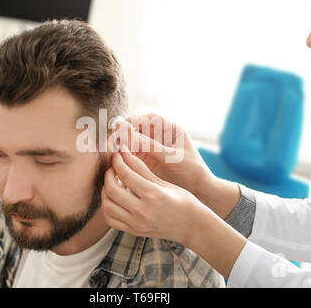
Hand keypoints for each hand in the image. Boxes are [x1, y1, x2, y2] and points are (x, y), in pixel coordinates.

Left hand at [101, 144, 204, 243]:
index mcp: (153, 195)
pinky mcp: (134, 231)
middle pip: (112, 190)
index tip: (118, 154)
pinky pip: (111, 220)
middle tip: (113, 168)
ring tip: (112, 182)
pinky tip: (114, 198)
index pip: (126, 174)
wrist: (192, 226)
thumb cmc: (183, 200)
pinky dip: (108, 208)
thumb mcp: (163, 182)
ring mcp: (137, 224)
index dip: (118, 161)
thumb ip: (141, 168)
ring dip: (105, 191)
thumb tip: (124, 152)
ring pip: (107, 206)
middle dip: (108, 175)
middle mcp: (143, 211)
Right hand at [106, 113, 240, 219]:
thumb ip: (149, 146)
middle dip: (124, 134)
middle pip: (138, 129)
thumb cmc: (192, 171)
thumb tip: (126, 133)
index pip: (149, 119)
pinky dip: (124, 157)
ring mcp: (153, 148)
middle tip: (111, 140)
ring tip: (111, 151)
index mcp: (171, 129)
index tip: (119, 125)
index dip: (133, 120)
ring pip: (133, 142)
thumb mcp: (171, 157)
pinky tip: (116, 161)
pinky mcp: (148, 160)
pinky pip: (133, 155)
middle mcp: (160, 136)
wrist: (200, 191)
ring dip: (122, 146)